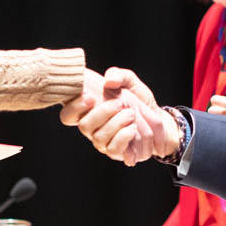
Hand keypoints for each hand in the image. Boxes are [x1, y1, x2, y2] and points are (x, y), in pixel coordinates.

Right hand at [63, 67, 178, 165]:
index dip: (74, 107)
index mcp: (88, 111)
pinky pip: (112, 149)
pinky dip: (123, 137)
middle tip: (120, 104)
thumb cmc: (137, 98)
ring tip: (131, 114)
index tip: (91, 97)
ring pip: (99, 138)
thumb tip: (109, 81)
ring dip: (117, 123)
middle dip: (103, 113)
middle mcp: (92, 128)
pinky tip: (132, 128)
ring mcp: (103, 141)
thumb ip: (117, 74)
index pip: (67, 115)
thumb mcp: (129, 80)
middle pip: (83, 126)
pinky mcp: (116, 151)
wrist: (157, 116)